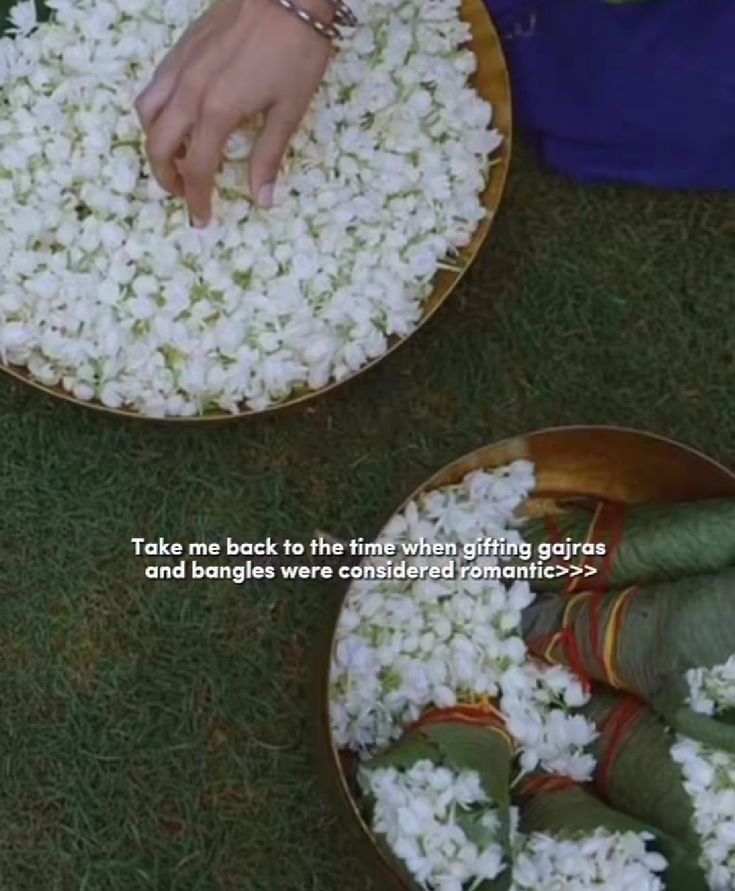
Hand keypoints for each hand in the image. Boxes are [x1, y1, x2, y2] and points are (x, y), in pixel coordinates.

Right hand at [135, 0, 331, 225]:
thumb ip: (268, 157)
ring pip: (148, 114)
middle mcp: (189, 92)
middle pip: (158, 146)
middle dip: (167, 178)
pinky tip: (178, 119)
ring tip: (177, 159)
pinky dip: (156, 112)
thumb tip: (262, 201)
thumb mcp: (289, 111)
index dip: (197, 200)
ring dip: (156, 144)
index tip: (202, 220)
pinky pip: (154, 87)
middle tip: (185, 195)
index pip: (196, 170)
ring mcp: (180, 68)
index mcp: (217, 112)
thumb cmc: (297, 52)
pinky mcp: (180, 49)